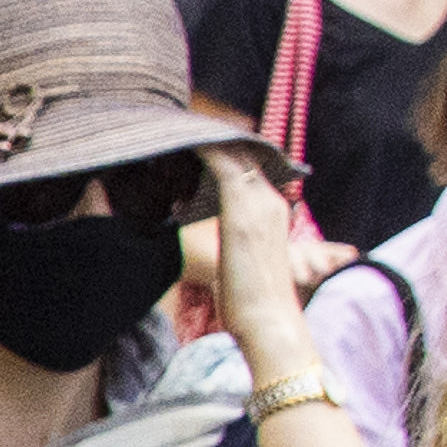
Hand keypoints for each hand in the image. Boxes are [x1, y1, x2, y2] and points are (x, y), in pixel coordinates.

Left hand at [192, 142, 323, 348]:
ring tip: (174, 125)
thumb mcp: (244, 264)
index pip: (250, 167)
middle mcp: (269, 200)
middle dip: (213, 137)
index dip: (225, 151)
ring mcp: (258, 203)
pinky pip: (221, 163)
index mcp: (272, 210)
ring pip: (232, 152)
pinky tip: (177, 138)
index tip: (198, 141)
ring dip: (204, 137)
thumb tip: (220, 248)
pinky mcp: (241, 210)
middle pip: (243, 153)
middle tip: (180, 125)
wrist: (270, 322)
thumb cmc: (253, 303)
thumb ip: (234, 246)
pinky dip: (201, 147)